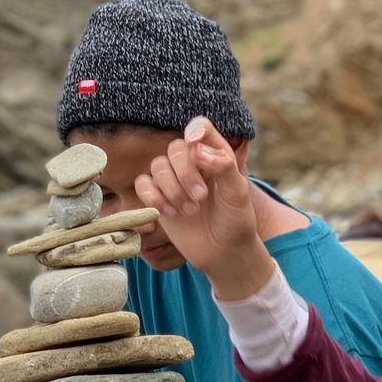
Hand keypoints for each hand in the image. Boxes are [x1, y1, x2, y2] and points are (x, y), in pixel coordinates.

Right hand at [133, 117, 274, 299]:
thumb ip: (223, 166)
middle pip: (175, 149)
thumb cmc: (236, 220)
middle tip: (201, 198)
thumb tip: (196, 147)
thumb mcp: (238, 193)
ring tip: (189, 211)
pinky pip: (142, 184)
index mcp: (214, 155)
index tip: (195, 147)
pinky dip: (152, 197)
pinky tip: (169, 213)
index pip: (200, 128)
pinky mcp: (159, 198)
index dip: (195, 132)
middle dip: (185, 173)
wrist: (224, 253)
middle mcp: (192, 163)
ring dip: (171, 190)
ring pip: (157, 166)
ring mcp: (174, 181)